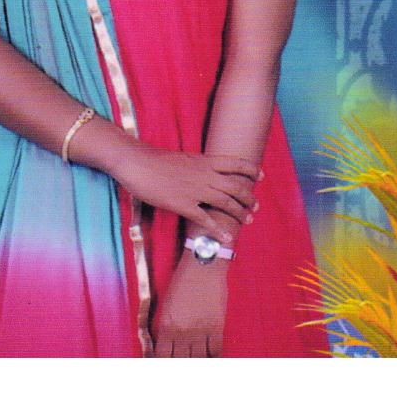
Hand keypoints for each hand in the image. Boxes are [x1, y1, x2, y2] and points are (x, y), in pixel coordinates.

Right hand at [113, 145, 258, 239]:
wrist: (137, 162)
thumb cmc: (155, 159)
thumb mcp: (182, 158)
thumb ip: (196, 166)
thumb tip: (204, 171)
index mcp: (204, 161)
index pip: (235, 163)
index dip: (250, 169)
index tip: (260, 176)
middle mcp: (204, 174)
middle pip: (235, 186)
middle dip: (248, 197)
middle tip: (255, 206)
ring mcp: (195, 190)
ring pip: (226, 203)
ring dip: (239, 213)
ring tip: (247, 220)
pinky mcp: (182, 204)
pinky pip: (206, 219)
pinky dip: (219, 230)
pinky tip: (227, 237)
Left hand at [154, 253, 227, 356]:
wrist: (203, 265)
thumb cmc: (183, 279)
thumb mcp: (167, 303)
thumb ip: (167, 325)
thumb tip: (167, 344)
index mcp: (166, 325)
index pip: (162, 357)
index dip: (163, 365)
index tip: (166, 366)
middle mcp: (182, 332)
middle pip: (180, 362)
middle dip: (180, 366)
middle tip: (183, 364)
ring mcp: (200, 331)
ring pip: (198, 361)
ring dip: (197, 363)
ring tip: (196, 362)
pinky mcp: (216, 327)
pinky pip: (215, 353)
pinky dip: (213, 358)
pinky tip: (211, 359)